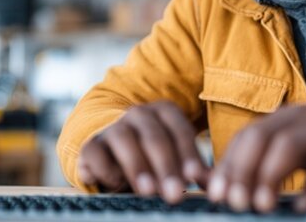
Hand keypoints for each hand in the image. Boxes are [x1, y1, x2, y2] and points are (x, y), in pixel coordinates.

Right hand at [77, 101, 208, 203]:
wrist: (111, 149)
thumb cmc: (152, 156)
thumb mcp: (174, 158)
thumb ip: (192, 168)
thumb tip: (214, 183)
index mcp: (165, 112)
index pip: (180, 130)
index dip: (189, 154)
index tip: (195, 176)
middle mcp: (139, 114)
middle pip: (155, 137)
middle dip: (166, 167)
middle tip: (174, 193)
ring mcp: (113, 126)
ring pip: (124, 140)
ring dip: (137, 166)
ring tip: (148, 191)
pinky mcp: (91, 144)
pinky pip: (95, 152)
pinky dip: (106, 169)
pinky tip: (116, 185)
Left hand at [205, 99, 305, 212]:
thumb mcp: (293, 147)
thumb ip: (261, 163)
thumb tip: (217, 186)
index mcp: (281, 120)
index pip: (245, 138)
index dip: (227, 165)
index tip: (216, 194)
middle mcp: (298, 119)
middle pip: (260, 137)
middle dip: (243, 170)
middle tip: (236, 202)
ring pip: (289, 145)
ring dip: (271, 176)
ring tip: (263, 206)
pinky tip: (304, 205)